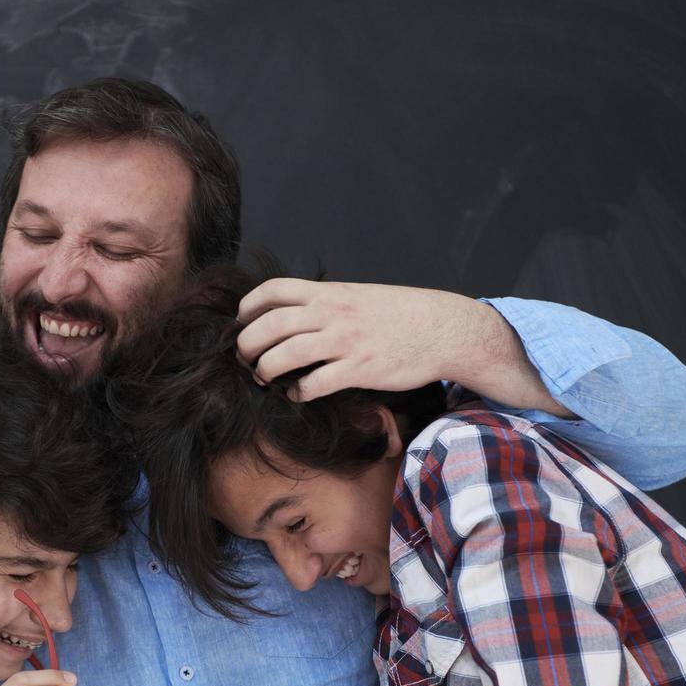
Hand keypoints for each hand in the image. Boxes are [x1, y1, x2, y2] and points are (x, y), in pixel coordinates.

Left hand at [237, 279, 487, 401]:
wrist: (443, 328)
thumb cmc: (401, 313)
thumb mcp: (359, 295)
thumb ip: (327, 302)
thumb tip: (295, 314)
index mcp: (330, 293)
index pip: (274, 290)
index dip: (249, 306)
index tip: (241, 322)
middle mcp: (333, 314)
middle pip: (270, 325)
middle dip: (247, 343)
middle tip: (244, 357)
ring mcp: (345, 342)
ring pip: (287, 354)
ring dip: (266, 369)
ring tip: (263, 377)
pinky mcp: (360, 369)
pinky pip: (316, 384)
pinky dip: (298, 392)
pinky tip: (296, 394)